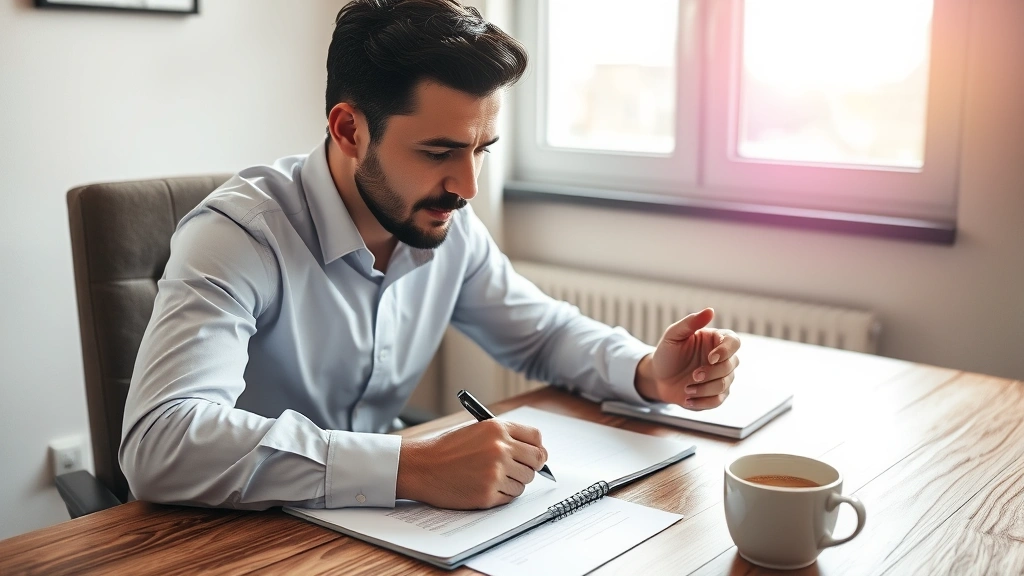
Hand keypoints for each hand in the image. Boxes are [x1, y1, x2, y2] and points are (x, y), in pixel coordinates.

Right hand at [396, 420, 548, 508]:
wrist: (421, 467)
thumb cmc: (446, 449)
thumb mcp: (476, 430)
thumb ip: (504, 437)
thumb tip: (533, 451)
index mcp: (497, 428)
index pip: (536, 438)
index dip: (538, 448)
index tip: (535, 455)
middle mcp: (500, 448)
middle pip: (535, 461)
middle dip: (529, 466)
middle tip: (516, 470)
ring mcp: (495, 472)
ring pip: (524, 481)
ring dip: (513, 482)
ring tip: (491, 477)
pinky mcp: (488, 493)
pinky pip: (510, 496)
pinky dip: (501, 494)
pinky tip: (483, 486)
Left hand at [635, 308, 740, 409]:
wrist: (658, 377)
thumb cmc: (667, 353)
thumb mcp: (673, 335)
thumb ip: (690, 323)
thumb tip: (710, 310)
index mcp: (716, 341)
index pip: (734, 342)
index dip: (726, 351)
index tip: (710, 358)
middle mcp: (723, 359)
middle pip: (731, 365)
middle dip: (711, 373)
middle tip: (693, 376)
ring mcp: (722, 377)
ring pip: (724, 385)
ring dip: (705, 389)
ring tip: (686, 389)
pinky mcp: (716, 395)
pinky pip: (718, 401)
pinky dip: (703, 402)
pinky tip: (687, 400)